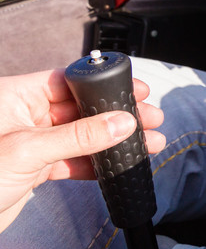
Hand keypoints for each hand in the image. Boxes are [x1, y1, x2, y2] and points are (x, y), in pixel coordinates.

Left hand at [0, 69, 164, 233]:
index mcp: (14, 97)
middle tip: (149, 117)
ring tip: (147, 142)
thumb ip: (79, 136)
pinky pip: (74, 159)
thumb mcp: (28, 151)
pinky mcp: (34, 168)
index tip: (135, 89)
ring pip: (82, 135)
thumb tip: (121, 122)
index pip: (68, 80)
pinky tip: (120, 164)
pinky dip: (98, 163)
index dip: (103, 84)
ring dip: (114, 141)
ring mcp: (30, 142)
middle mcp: (22, 116)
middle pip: (81, 107)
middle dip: (117, 113)